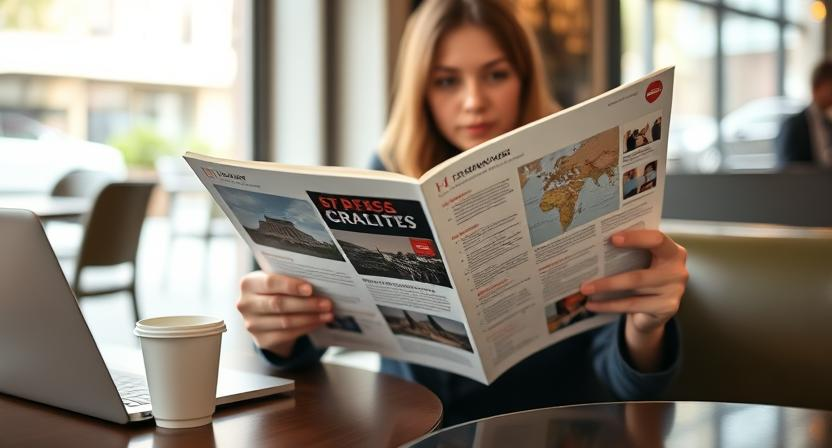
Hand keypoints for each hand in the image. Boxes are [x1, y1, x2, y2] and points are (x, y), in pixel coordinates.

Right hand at [236, 271, 332, 356]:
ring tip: (328, 314)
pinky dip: (306, 328)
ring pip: (285, 321)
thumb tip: (319, 282)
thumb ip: (290, 278)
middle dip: (306, 304)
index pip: (270, 282)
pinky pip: (288, 334)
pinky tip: (319, 322)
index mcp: (248, 283)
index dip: (291, 286)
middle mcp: (245, 304)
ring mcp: (252, 324)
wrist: (265, 314)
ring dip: (310, 318)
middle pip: (279, 304)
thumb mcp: (276, 280)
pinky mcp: (262, 340)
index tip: (310, 289)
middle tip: (327, 303)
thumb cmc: (275, 291)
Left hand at [580, 230, 687, 370]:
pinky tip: (592, 305)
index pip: (657, 240)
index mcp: (672, 251)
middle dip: (609, 279)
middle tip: (584, 282)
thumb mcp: (641, 260)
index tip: (611, 239)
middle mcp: (678, 270)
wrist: (656, 307)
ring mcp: (675, 291)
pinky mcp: (668, 308)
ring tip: (585, 291)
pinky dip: (610, 305)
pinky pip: (633, 305)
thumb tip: (595, 246)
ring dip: (605, 291)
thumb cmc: (645, 274)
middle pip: (640, 274)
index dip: (635, 238)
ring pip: (633, 291)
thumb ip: (630, 251)